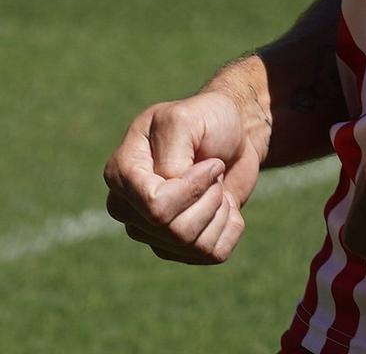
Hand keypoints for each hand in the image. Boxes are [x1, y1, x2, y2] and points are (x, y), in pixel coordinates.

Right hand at [103, 87, 263, 265]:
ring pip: (192, 245)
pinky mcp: (179, 248)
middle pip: (173, 230)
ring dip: (220, 209)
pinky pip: (212, 254)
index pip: (154, 206)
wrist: (234, 133)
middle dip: (209, 197)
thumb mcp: (186, 120)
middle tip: (214, 170)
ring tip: (216, 184)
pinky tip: (224, 204)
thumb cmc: (207, 120)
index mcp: (121, 173)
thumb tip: (168, 195)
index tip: (210, 162)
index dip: (191, 188)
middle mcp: (129, 208)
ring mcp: (150, 232)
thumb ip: (171, 155)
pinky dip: (231, 226)